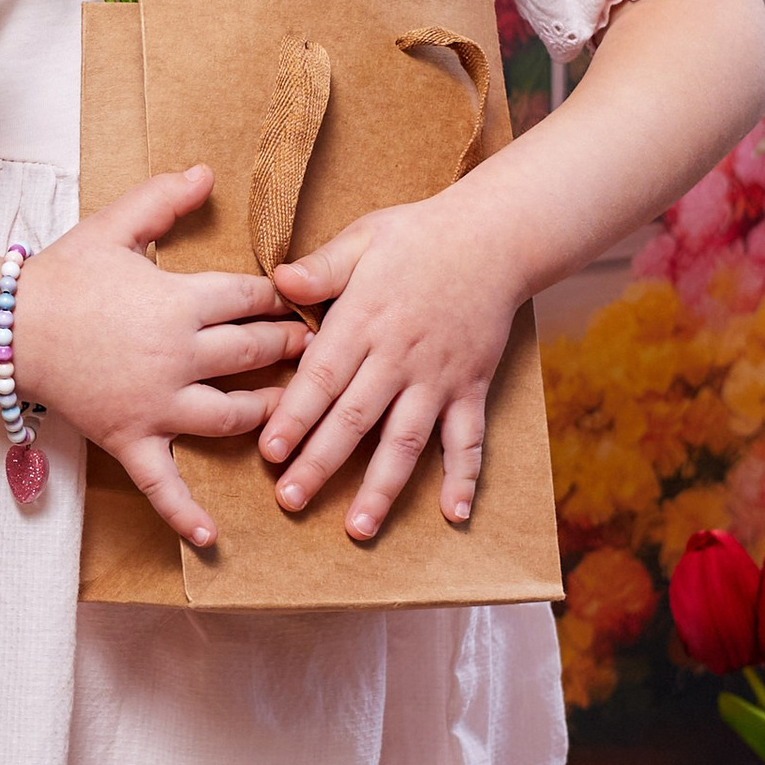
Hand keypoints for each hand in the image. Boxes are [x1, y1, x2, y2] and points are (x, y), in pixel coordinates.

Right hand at [14, 168, 309, 545]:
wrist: (7, 327)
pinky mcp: (130, 439)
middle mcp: (178, 357)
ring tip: (294, 413)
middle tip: (315, 348)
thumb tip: (208, 170)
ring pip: (233, 415)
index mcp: (180, 302)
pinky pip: (162, 485)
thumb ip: (164, 198)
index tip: (305, 299)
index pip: (253, 299)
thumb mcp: (114, 226)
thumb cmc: (61, 275)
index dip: (283, 297)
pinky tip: (213, 540)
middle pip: (254, 354)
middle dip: (291, 348)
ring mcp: (157, 404)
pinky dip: (186, 515)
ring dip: (269, 415)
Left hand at [262, 190, 526, 539]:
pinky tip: (453, 515)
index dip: (294, 417)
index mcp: (363, 321)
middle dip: (320, 463)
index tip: (269, 454)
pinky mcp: (471, 388)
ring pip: (406, 441)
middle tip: (291, 501)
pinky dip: (464, 477)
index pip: (322, 378)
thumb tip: (277, 281)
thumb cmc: (418, 237)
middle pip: (355, 420)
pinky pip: (468, 439)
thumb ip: (321, 267)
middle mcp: (399, 357)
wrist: (495, 237)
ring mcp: (438, 378)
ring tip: (358, 527)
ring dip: (382, 487)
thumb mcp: (363, 238)